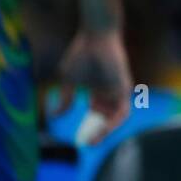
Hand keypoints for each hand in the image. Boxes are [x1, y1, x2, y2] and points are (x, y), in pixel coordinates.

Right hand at [52, 28, 131, 144]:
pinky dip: (114, 121)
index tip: (79, 141)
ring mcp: (118, 91)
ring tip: (94, 140)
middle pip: (106, 120)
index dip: (88, 128)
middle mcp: (109, 94)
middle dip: (98, 134)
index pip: (96, 116)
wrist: (95, 36)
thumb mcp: (68, 81)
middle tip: (87, 144)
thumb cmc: (81, 54)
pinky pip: (123, 110)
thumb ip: (65, 99)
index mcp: (97, 92)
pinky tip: (104, 127)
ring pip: (116, 118)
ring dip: (106, 131)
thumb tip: (55, 116)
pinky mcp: (125, 87)